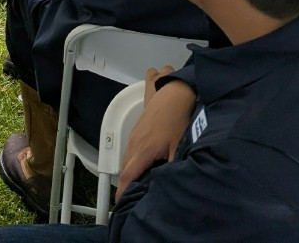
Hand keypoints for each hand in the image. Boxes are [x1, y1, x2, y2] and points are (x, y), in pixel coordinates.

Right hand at [117, 69, 195, 190]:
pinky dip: (131, 161)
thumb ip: (172, 166)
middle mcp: (135, 143)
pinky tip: (139, 165)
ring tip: (131, 185)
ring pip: (127, 158)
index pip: (128, 175)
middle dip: (124, 184)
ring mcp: (134, 135)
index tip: (120, 202)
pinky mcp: (137, 130)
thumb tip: (170, 181)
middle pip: (125, 168)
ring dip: (127, 172)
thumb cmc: (175, 120)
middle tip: (127, 198)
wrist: (172, 96)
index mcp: (143, 150)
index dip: (123, 190)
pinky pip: (130, 149)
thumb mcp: (178, 147)